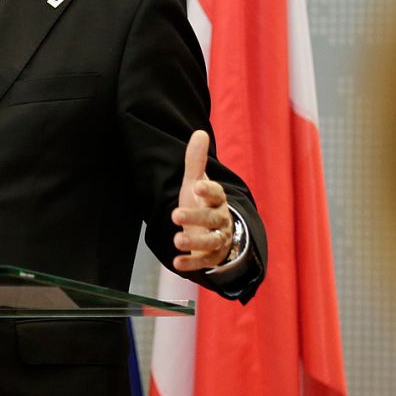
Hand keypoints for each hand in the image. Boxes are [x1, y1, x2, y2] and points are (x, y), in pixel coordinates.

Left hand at [171, 130, 234, 271]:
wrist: (213, 231)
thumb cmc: (202, 203)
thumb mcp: (196, 183)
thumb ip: (196, 162)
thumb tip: (200, 132)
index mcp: (218, 200)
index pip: (216, 194)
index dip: (208, 190)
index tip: (196, 185)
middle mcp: (221, 220)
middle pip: (212, 219)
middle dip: (195, 217)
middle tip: (175, 214)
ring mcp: (218, 240)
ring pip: (211, 242)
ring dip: (194, 242)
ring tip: (177, 240)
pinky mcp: (211, 258)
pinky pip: (203, 262)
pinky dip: (191, 263)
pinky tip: (176, 263)